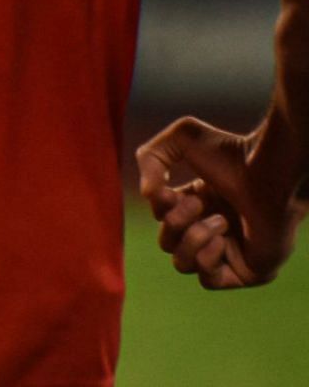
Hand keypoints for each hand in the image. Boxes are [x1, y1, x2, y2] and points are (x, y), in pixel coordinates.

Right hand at [137, 116, 303, 289]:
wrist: (270, 174)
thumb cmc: (231, 154)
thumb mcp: (179, 138)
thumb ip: (149, 158)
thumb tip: (147, 196)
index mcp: (199, 203)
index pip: (160, 219)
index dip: (159, 208)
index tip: (169, 192)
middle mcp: (213, 229)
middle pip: (167, 243)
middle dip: (175, 223)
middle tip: (199, 205)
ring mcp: (231, 252)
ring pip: (183, 264)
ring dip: (193, 240)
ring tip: (221, 221)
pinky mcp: (247, 272)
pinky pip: (208, 280)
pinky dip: (207, 260)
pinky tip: (223, 240)